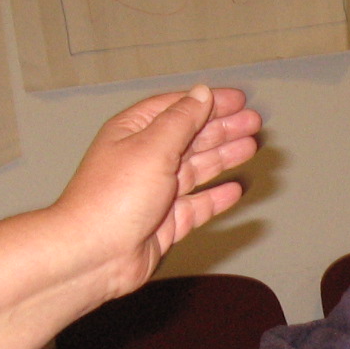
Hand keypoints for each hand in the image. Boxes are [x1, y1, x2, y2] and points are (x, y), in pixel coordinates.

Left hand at [51, 85, 262, 295]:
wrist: (95, 254)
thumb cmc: (113, 197)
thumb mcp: (152, 147)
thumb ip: (181, 120)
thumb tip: (201, 94)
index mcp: (134, 133)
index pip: (177, 109)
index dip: (208, 102)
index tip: (239, 100)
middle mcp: (145, 159)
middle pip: (191, 137)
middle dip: (223, 128)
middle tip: (254, 122)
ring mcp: (156, 192)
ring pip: (197, 169)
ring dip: (224, 156)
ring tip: (251, 147)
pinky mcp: (166, 221)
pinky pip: (198, 204)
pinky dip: (217, 196)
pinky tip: (235, 189)